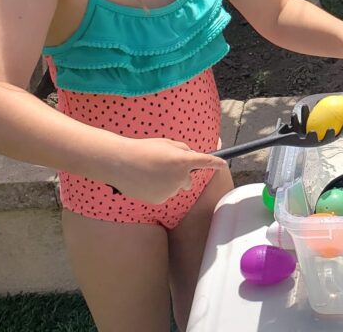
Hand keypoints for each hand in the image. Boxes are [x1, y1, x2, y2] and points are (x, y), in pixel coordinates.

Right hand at [110, 137, 227, 203]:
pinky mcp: (160, 200)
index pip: (206, 161)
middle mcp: (180, 178)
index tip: (223, 164)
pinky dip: (158, 189)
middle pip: (188, 180)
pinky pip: (163, 194)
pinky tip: (145, 181)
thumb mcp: (166, 143)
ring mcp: (170, 191)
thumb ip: (182, 150)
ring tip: (150, 172)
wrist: (119, 162)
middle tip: (165, 166)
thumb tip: (191, 156)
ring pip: (174, 187)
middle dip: (182, 175)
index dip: (216, 163)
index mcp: (183, 160)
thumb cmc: (143, 149)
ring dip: (168, 181)